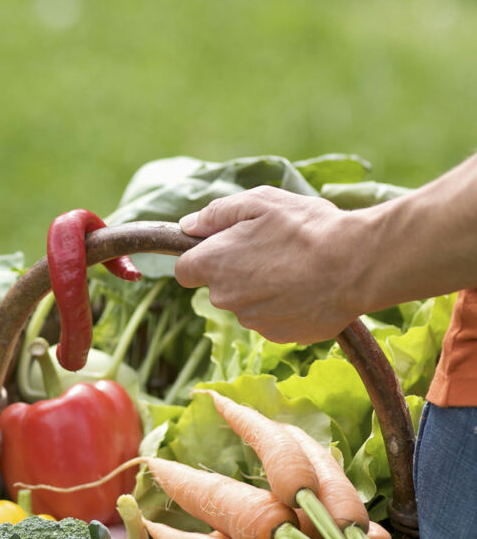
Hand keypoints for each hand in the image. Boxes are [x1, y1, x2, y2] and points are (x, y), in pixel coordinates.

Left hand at [174, 186, 367, 343]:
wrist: (353, 264)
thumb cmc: (306, 228)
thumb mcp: (260, 202)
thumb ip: (216, 214)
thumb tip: (188, 226)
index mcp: (214, 264)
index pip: (185, 270)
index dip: (201, 257)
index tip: (222, 248)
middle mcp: (226, 299)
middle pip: (219, 288)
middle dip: (236, 272)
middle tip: (270, 250)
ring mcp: (252, 321)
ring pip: (247, 305)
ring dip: (262, 289)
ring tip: (295, 268)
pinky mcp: (278, 336)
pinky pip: (272, 319)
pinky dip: (284, 307)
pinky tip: (306, 288)